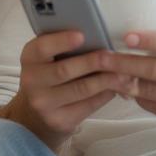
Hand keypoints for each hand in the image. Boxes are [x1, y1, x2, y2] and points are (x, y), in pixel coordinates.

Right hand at [7, 30, 132, 146]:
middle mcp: (32, 81)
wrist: (36, 114)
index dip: (61, 41)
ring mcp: (44, 104)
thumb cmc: (50, 76)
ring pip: (81, 89)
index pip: (42, 47)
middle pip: (65, 70)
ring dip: (106, 80)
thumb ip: (63, 47)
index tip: (81, 35)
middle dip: (92, 62)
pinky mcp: (59, 121)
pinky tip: (117, 87)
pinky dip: (106, 94)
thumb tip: (98, 36)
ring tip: (125, 73)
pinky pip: (88, 105)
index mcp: (30, 58)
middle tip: (113, 56)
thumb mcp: (47, 59)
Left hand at [104, 0, 155, 127]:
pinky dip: (135, 96)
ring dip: (123, 82)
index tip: (125, 36)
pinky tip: (121, 85)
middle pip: (154, 70)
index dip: (148, 40)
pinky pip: (152, 106)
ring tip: (103, 72)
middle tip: (100, 57)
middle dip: (123, 64)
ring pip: (149, 91)